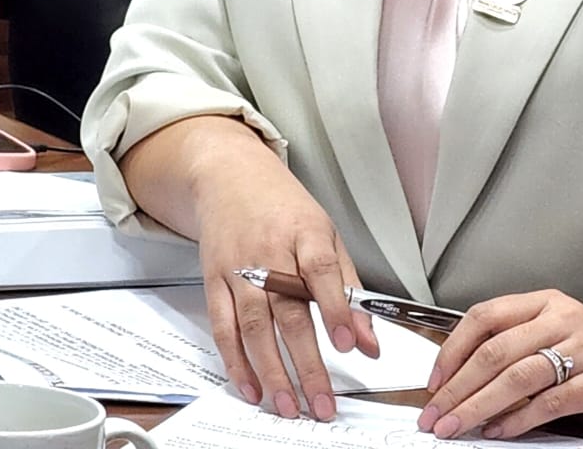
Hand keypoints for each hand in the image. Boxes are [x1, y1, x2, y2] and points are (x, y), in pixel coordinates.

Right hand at [190, 140, 379, 419]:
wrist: (230, 177)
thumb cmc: (284, 207)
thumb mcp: (327, 235)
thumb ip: (348, 289)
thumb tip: (368, 341)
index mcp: (305, 233)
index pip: (322, 272)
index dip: (336, 309)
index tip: (348, 344)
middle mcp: (270, 251)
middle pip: (288, 311)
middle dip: (307, 362)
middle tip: (321, 402)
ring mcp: (239, 267)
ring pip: (254, 326)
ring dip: (272, 372)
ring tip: (289, 406)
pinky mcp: (214, 281)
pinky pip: (223, 328)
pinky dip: (236, 362)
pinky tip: (252, 387)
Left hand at [416, 289, 582, 444]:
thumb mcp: (556, 345)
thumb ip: (516, 351)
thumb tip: (456, 381)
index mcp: (547, 302)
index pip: (486, 316)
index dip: (453, 349)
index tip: (433, 383)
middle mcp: (565, 316)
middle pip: (496, 350)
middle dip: (458, 387)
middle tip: (434, 416)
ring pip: (517, 375)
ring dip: (478, 406)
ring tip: (456, 428)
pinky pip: (549, 401)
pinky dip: (517, 419)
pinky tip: (498, 432)